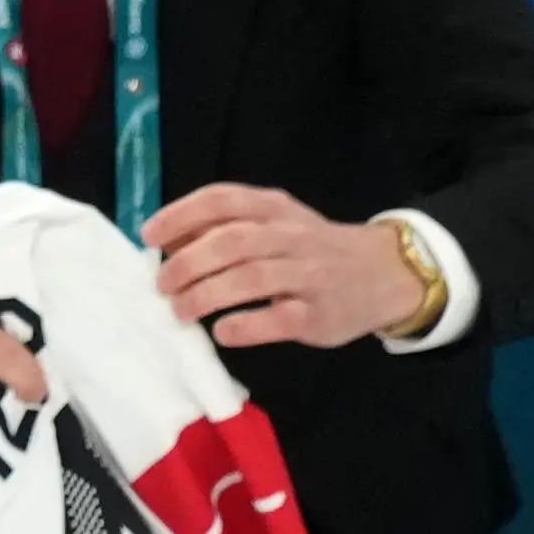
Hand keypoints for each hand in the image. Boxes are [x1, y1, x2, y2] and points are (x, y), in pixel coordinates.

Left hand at [145, 182, 430, 356]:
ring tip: (180, 311)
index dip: (181, 215)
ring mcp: (307, 274)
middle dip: (189, 262)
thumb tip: (170, 243)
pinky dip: (246, 325)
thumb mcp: (276, 225)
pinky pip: (280, 318)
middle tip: (163, 285)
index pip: (222, 200)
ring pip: (252, 277)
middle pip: (232, 240)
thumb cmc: (313, 251)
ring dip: (207, 294)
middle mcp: (290, 235)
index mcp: (273, 208)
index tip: (150, 236)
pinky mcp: (319, 313)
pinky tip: (223, 333)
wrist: (383, 273)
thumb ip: (228, 228)